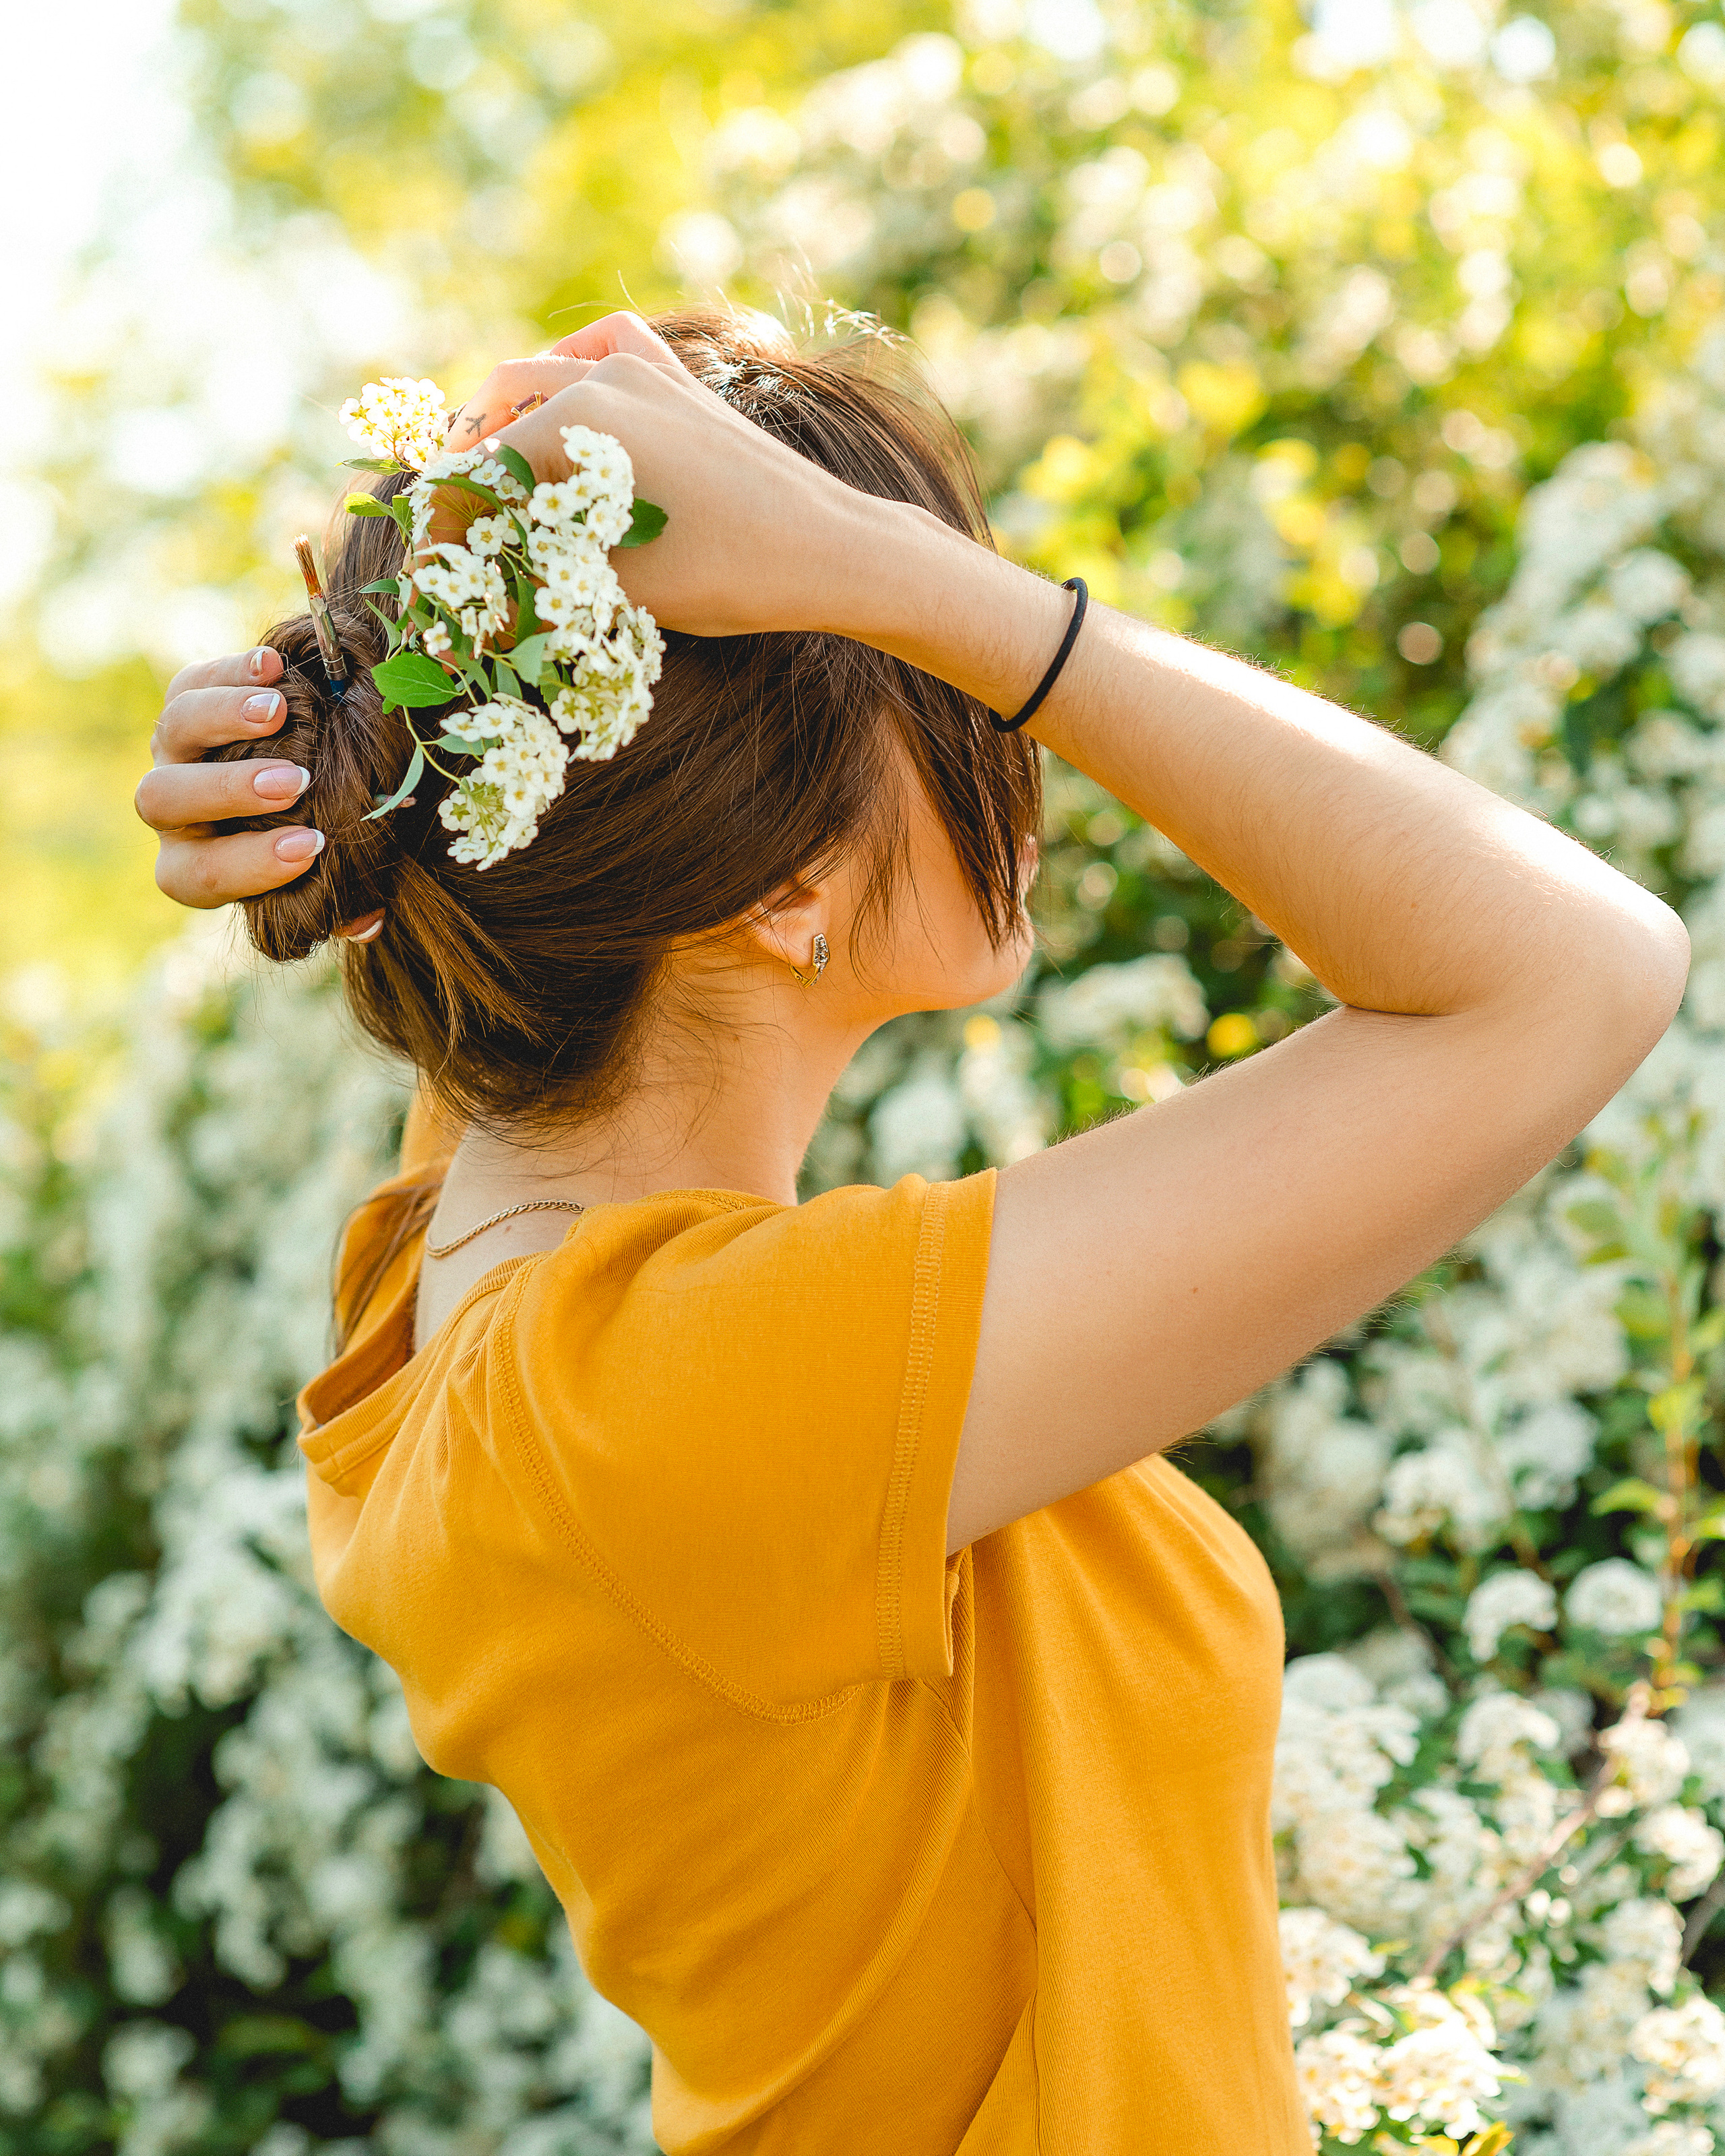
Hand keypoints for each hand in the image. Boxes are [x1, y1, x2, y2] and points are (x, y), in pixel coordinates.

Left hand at [136, 647, 333, 905]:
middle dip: (230, 790)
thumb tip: (365, 924)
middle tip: (295, 782)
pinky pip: (193, 680)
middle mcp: (174, 811)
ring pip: (173, 731)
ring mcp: (175, 751)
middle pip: (163, 801)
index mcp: (195, 866)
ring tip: (283, 711)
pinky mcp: (189, 699)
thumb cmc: (315, 838)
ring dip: (226, 719)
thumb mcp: (329, 877)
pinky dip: (232, 670)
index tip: (315, 846)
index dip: (250, 865)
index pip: (200, 874)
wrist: (301, 768)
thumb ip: (345, 901)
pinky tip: (275, 666)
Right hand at [443, 313, 900, 638]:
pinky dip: (569, 371)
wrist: (829, 549)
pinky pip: (605, 351)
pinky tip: (560, 404)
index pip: (475, 477)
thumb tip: (477, 602)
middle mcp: (598, 378)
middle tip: (456, 539)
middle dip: (467, 479)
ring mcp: (642, 370)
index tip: (430, 582)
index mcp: (570, 424)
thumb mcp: (613, 586)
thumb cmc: (724, 575)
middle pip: (493, 420)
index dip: (443, 536)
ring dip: (503, 425)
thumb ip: (535, 576)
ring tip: (493, 485)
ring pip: (539, 378)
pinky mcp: (677, 380)